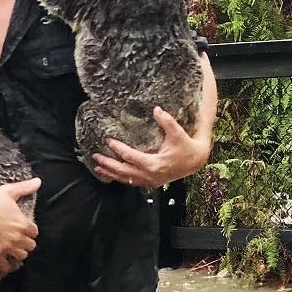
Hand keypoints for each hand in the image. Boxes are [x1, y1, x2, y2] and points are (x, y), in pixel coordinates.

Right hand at [0, 178, 40, 272]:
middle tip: (22, 238)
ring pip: (22, 256)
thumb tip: (38, 181)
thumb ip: (25, 187)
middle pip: (31, 245)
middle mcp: (17, 237)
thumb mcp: (9, 191)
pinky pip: (5, 265)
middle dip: (27, 242)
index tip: (26, 228)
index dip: (31, 230)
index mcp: (23, 223)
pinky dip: (7, 265)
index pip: (35, 232)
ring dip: (20, 252)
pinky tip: (6, 264)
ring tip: (16, 248)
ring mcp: (7, 247)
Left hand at [93, 106, 211, 187]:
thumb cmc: (186, 146)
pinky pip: (133, 181)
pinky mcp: (152, 182)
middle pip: (123, 170)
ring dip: (112, 173)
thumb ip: (167, 121)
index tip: (108, 140)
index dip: (118, 148)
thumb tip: (156, 109)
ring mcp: (151, 181)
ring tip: (98, 167)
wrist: (196, 162)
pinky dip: (121, 178)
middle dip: (108, 164)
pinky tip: (113, 174)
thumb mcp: (178, 133)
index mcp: (154, 164)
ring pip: (127, 178)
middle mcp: (150, 175)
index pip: (130, 156)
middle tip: (95, 156)